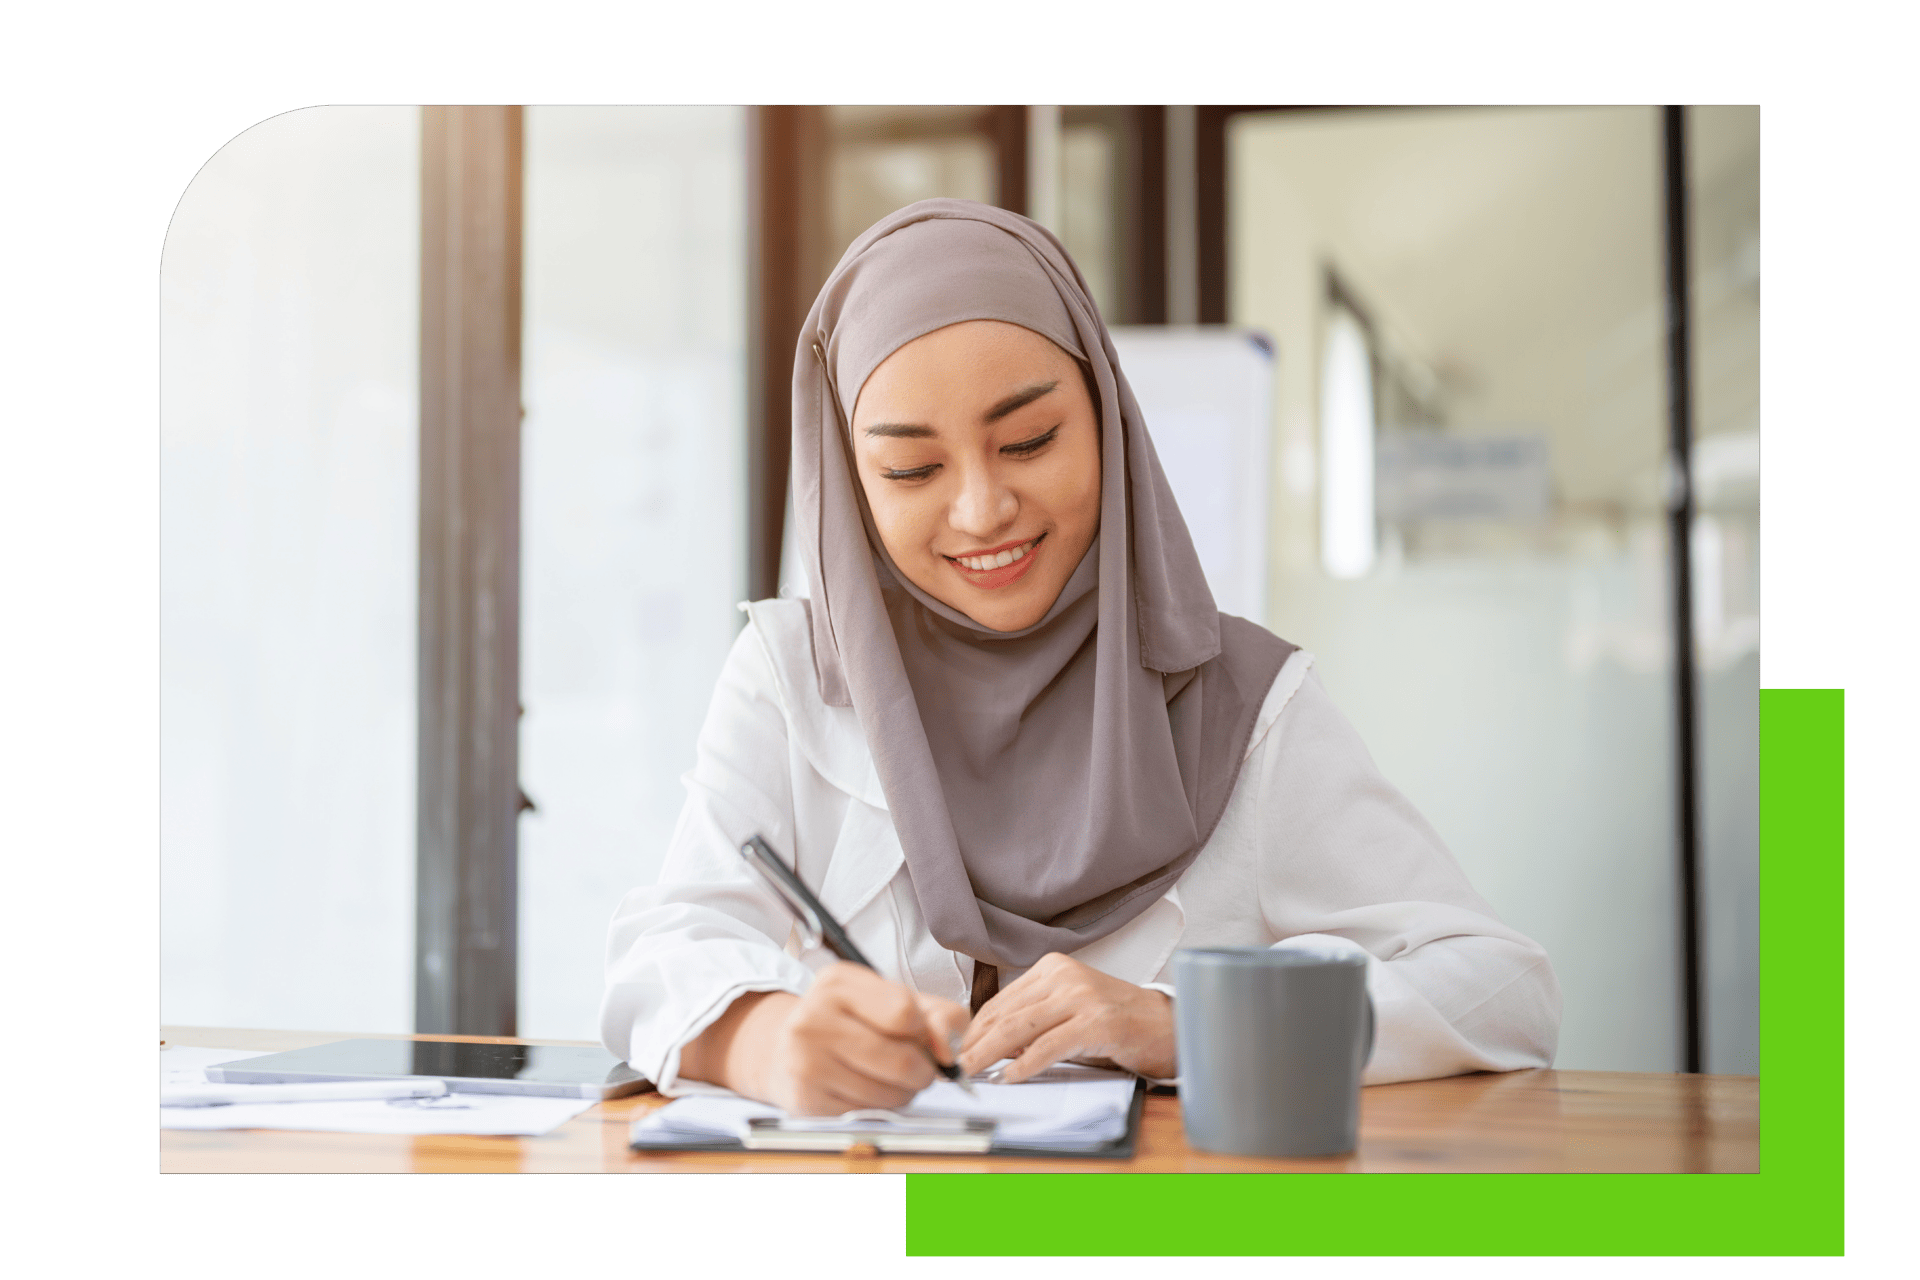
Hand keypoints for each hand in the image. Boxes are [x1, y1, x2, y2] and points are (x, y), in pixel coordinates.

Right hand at [686, 964, 969, 1115]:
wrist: (786, 1049)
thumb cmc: (852, 1022)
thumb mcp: (894, 1001)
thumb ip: (940, 1016)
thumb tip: (950, 1052)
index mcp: (838, 982)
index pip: (904, 1012)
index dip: (925, 1033)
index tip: (922, 1039)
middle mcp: (813, 1016)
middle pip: (901, 1060)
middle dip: (923, 1072)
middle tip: (918, 1068)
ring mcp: (804, 1060)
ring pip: (889, 1093)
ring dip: (904, 1093)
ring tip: (890, 1079)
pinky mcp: (805, 1098)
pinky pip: (868, 1113)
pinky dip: (879, 1108)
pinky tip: (865, 1090)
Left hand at [958, 952, 1175, 1082]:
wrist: (1166, 1025)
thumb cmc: (1117, 1021)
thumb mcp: (1069, 1011)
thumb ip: (1034, 1021)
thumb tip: (993, 1046)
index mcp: (1053, 967)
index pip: (1002, 1000)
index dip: (975, 1027)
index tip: (958, 1048)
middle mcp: (1064, 976)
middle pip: (1007, 1013)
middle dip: (976, 1042)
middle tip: (955, 1064)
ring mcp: (1081, 997)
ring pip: (1021, 1027)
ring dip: (991, 1053)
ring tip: (972, 1070)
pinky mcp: (1096, 1022)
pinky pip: (1050, 1045)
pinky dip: (1026, 1063)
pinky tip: (1011, 1076)